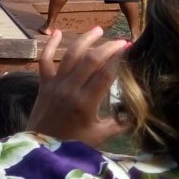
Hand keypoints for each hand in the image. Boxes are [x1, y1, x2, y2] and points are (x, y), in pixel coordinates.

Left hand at [26, 28, 128, 146]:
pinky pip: (44, 60)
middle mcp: (70, 89)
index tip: (129, 49)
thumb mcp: (99, 136)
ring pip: (70, 55)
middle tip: (120, 40)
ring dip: (84, 40)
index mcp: (85, 103)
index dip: (118, 59)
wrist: (40, 149)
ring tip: (98, 29)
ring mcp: (55, 84)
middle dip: (107, 47)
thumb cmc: (72, 144)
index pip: (105, 74)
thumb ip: (118, 123)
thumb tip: (138, 113)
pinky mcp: (43, 83)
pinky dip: (50, 45)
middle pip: (90, 60)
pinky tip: (57, 32)